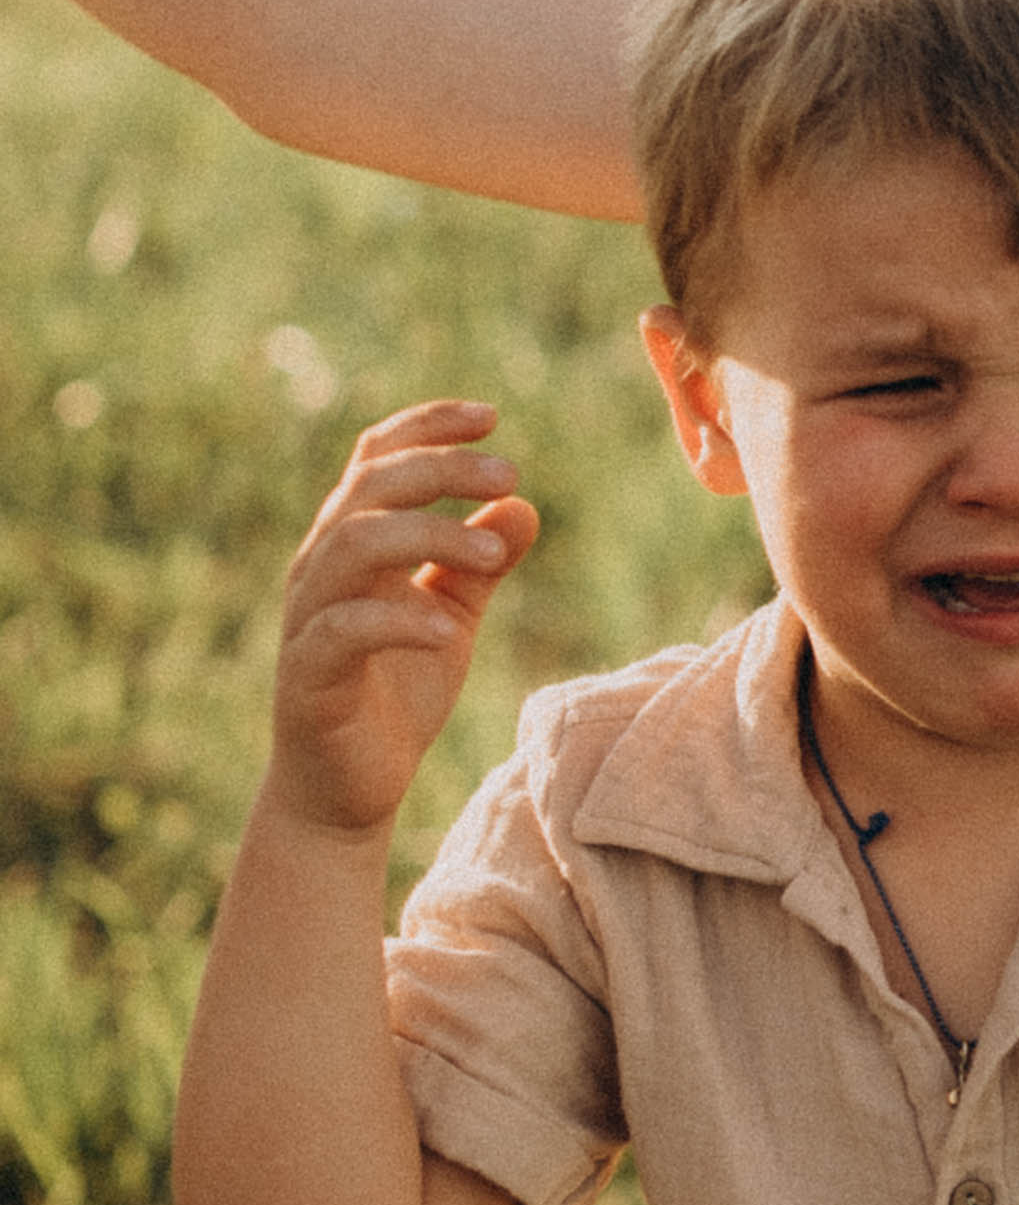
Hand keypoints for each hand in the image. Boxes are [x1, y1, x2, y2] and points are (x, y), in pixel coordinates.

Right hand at [267, 400, 538, 837]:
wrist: (347, 789)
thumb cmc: (396, 693)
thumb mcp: (452, 617)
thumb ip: (480, 563)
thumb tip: (524, 505)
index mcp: (353, 543)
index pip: (376, 458)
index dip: (426, 427)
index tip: (490, 416)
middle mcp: (322, 568)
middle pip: (367, 485)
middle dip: (439, 470)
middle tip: (509, 472)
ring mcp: (309, 619)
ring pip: (352, 544)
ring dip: (427, 535)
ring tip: (492, 553)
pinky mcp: (308, 676)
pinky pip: (342, 630)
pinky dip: (396, 621)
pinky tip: (446, 632)